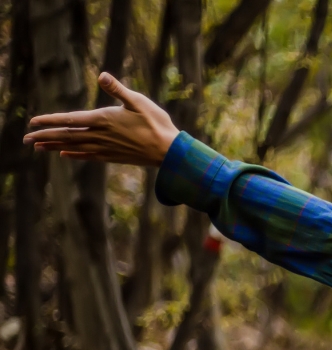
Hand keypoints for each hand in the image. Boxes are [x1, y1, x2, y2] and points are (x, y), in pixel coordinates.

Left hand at [24, 72, 178, 165]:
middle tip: (26, 139)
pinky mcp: (113, 156)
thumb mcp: (138, 101)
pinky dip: (74, 155)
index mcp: (103, 120)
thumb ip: (117, 89)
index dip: (50, 121)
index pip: (69, 120)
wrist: (169, 152)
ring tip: (39, 147)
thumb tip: (102, 75)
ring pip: (74, 147)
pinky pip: (88, 156)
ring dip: (54, 146)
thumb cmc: (156, 124)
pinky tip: (65, 155)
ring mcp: (106, 148)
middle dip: (45, 136)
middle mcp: (100, 136)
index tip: (33, 122)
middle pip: (66, 136)